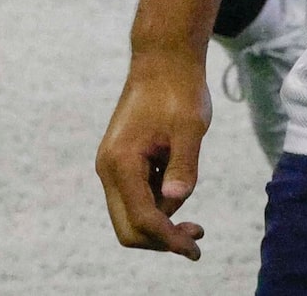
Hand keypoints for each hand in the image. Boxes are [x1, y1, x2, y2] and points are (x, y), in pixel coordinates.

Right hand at [94, 53, 211, 259]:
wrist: (163, 60)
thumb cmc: (178, 90)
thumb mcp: (189, 128)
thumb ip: (183, 165)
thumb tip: (175, 199)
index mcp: (122, 162)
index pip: (143, 219)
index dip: (169, 239)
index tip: (196, 248)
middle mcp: (109, 168)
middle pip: (129, 227)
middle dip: (161, 238)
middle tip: (197, 235)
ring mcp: (112, 166)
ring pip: (132, 214)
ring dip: (162, 218)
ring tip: (190, 193)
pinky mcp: (121, 162)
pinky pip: (136, 196)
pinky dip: (158, 202)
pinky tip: (178, 179)